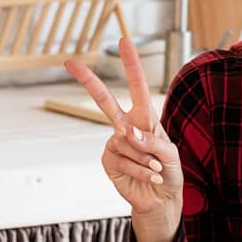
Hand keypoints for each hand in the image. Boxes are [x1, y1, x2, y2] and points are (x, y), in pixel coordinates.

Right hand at [64, 39, 183, 241]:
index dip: (131, 64)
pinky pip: (123, 159)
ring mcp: (115, 143)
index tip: (123, 41)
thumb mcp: (171, 154)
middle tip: (70, 62)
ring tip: (156, 170)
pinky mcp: (108, 161)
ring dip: (147, 159)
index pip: (137, 86)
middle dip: (87, 81)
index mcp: (145, 118)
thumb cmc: (169, 173)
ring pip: (126, 142)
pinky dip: (141, 170)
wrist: (161, 200)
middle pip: (104, 101)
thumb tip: (128, 132)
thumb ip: (153, 141)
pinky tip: (149, 177)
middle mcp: (127, 127)